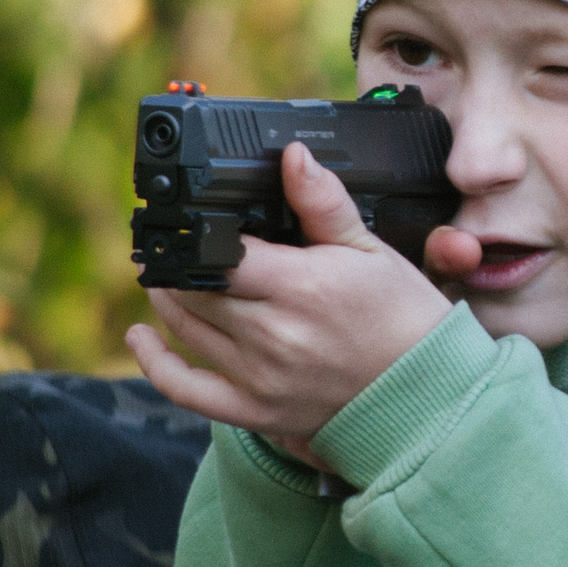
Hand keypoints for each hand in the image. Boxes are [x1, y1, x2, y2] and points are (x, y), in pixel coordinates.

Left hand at [128, 143, 454, 448]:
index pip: (218, 251)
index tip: (188, 218)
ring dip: (166, 298)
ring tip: (162, 276)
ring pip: (186, 328)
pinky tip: (141, 339)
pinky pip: (187, 391)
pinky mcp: (255, 411)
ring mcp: (259, 376)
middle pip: (193, 288)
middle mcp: (271, 333)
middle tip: (169, 244)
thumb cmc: (401, 316)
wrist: (425, 392)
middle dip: (176, 263)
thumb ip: (322, 202)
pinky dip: (155, 364)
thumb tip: (292, 156)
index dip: (197, 232)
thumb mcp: (368, 248)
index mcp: (298, 286)